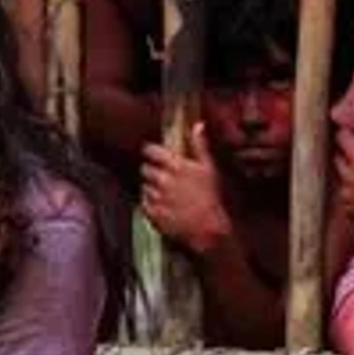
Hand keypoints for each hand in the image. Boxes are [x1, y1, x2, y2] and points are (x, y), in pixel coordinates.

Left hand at [141, 124, 231, 255]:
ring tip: (166, 195)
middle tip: (163, 178)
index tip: (152, 153)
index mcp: (176, 166)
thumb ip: (200, 146)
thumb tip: (197, 125)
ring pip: (144, 187)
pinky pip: (143, 203)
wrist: (207, 229)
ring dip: (152, 188)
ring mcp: (156, 198)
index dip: (150, 151)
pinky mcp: (152, 213)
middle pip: (145, 169)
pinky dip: (150, 203)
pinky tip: (163, 206)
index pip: (151, 151)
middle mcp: (163, 180)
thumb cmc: (210, 198)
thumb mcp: (209, 168)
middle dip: (152, 171)